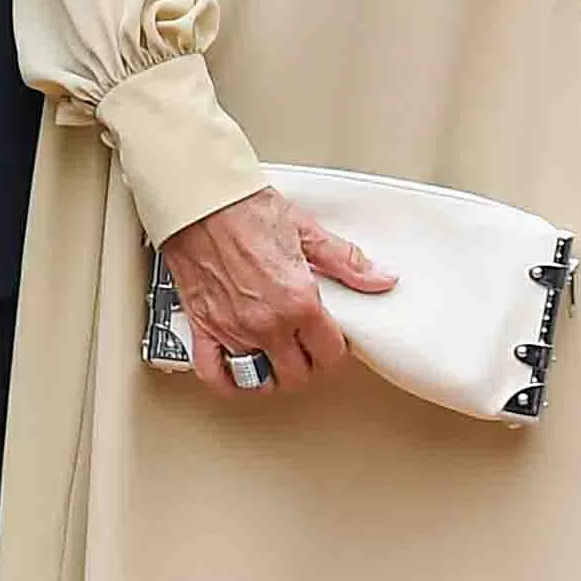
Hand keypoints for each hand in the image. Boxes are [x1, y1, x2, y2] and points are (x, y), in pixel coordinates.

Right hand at [155, 185, 392, 399]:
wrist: (200, 199)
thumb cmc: (246, 208)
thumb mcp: (305, 230)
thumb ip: (346, 262)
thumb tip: (380, 279)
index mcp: (298, 302)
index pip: (330, 353)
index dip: (333, 347)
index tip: (327, 336)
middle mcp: (267, 323)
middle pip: (297, 374)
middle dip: (305, 363)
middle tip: (304, 346)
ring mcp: (233, 330)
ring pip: (260, 381)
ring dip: (270, 375)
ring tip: (275, 358)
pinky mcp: (203, 327)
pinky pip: (215, 375)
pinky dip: (227, 381)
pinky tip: (236, 370)